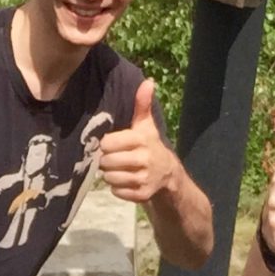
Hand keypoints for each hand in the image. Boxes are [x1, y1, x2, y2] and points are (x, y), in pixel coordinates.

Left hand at [99, 79, 177, 203]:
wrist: (167, 173)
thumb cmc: (149, 144)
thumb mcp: (146, 125)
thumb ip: (142, 104)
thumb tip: (148, 81)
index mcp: (141, 139)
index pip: (109, 143)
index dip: (106, 144)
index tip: (111, 144)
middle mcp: (144, 159)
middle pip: (107, 162)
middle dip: (106, 161)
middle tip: (113, 158)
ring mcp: (144, 178)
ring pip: (111, 178)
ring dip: (110, 175)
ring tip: (118, 169)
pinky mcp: (142, 194)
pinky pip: (117, 192)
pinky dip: (117, 188)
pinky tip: (125, 181)